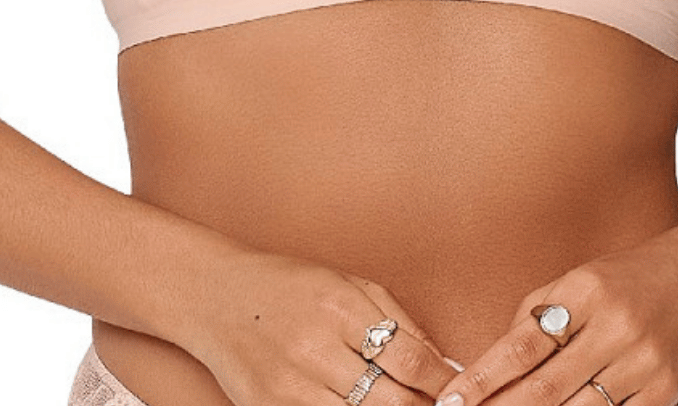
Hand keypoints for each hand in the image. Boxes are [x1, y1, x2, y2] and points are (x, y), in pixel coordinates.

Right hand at [185, 247, 456, 405]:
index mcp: (339, 307)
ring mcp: (290, 386)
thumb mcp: (348, 284)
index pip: (409, 360)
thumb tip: (443, 363)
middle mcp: (314, 348)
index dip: (443, 382)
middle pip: (391, 400)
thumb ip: (397, 321)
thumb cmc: (289, 284)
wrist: (216, 296)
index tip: (461, 389)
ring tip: (403, 404)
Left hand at [433, 240, 677, 405]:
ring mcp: (642, 363)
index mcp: (582, 292)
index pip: (522, 343)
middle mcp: (614, 327)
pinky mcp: (664, 392)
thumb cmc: (616, 284)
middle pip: (546, 387)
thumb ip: (532, 320)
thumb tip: (488, 368)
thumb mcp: (572, 285)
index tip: (452, 399)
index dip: (483, 376)